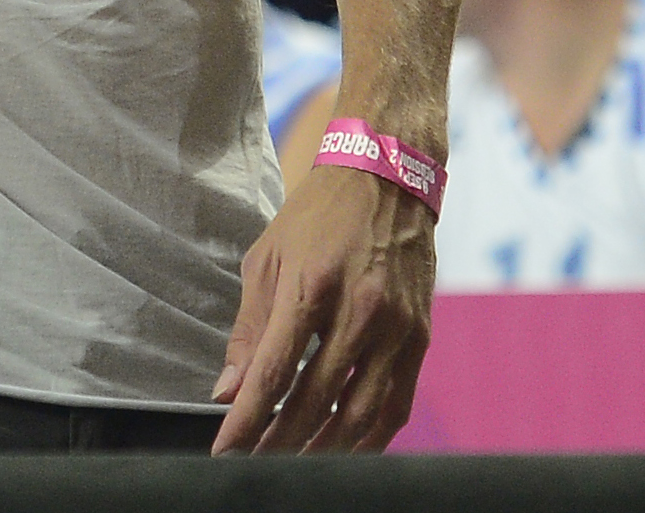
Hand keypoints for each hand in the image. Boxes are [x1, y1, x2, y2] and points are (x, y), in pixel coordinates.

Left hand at [210, 165, 435, 453]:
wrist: (385, 179)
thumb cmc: (315, 218)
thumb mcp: (266, 259)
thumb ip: (249, 329)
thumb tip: (228, 388)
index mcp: (311, 286)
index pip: (275, 372)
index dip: (248, 419)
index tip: (225, 449)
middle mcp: (359, 311)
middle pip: (316, 400)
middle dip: (279, 441)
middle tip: (253, 464)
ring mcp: (395, 328)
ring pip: (360, 413)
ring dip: (325, 449)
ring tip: (293, 466)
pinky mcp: (419, 338)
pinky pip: (397, 404)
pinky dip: (370, 438)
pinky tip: (345, 450)